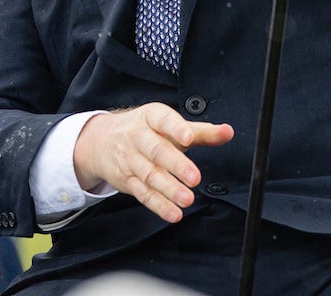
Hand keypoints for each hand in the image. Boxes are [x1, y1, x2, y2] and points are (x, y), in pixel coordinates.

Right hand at [73, 104, 233, 222]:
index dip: (175, 128)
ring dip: (169, 189)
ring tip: (187, 199)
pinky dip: (158, 205)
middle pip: (156, 151)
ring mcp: (130, 160)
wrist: (102, 141)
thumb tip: (228, 132)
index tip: (189, 138)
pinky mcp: (127, 181)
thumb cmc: (145, 130)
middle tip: (194, 177)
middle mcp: (138, 137)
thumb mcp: (170, 125)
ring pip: (149, 175)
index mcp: (151, 117)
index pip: (162, 120)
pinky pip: (143, 194)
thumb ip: (201, 131)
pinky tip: (173, 213)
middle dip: (176, 165)